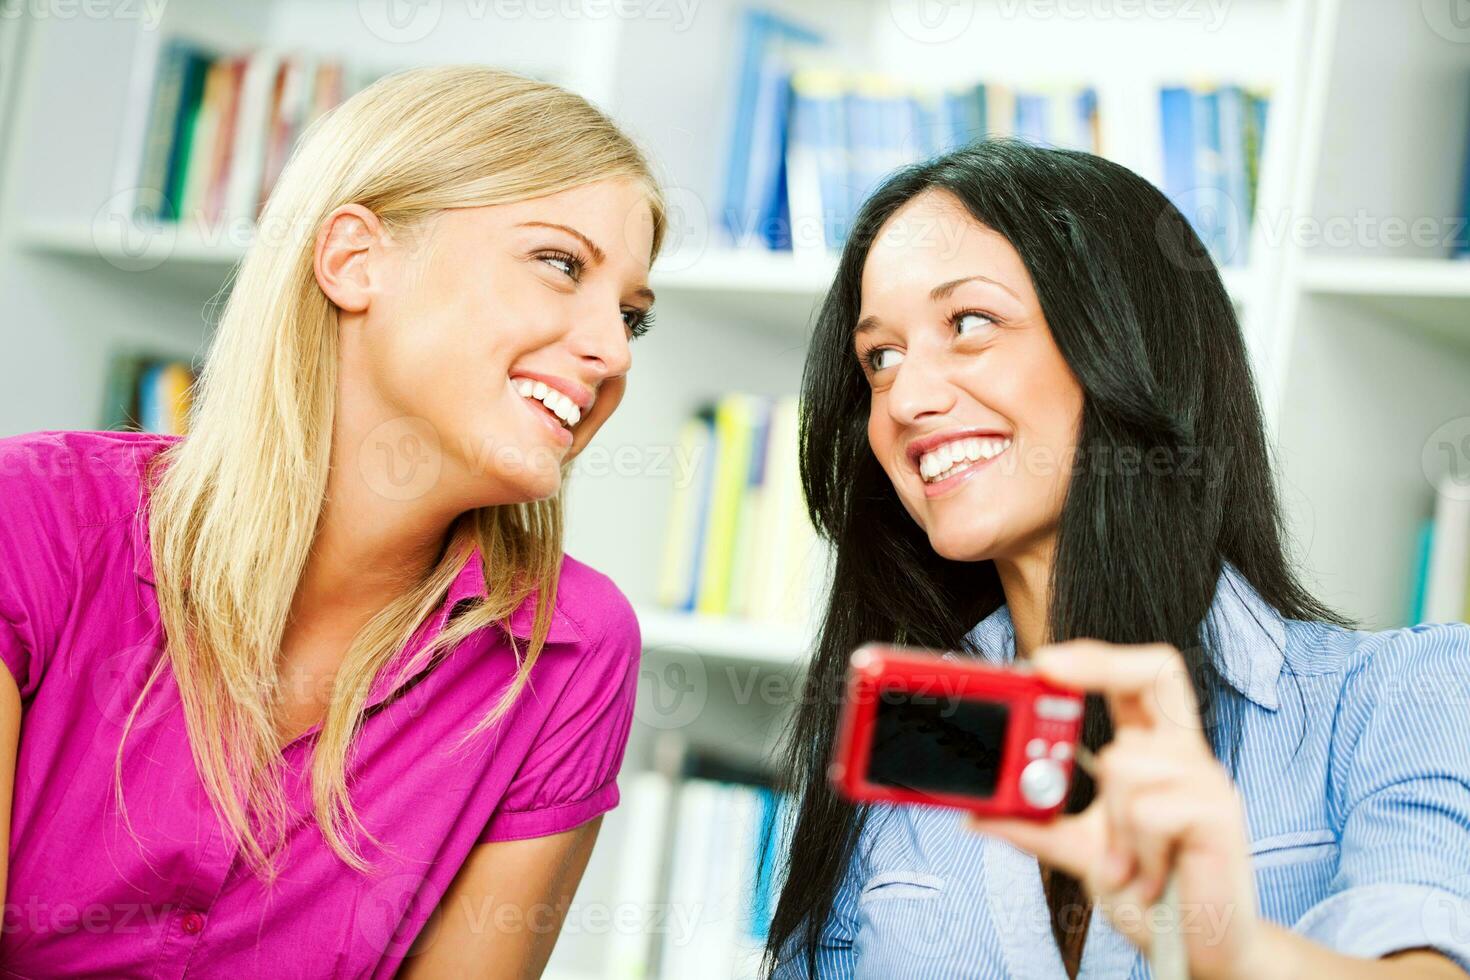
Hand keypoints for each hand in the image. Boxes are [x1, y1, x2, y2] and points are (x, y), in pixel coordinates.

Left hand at [965, 640, 1268, 979]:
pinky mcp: (1220, 817)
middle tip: (1047, 672)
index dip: (1100, 657)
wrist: (1196, 955)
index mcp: (1158, 753)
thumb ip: (1034, 825)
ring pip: (1125, 761)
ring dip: (1111, 824)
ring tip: (1126, 865)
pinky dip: (1133, 850)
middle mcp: (1188, 758)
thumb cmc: (1149, 895)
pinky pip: (1147, 809)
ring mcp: (1209, 784)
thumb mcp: (1077, 851)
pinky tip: (1146, 877)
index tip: (1044, 661)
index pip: (1144, 677)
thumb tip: (975, 811)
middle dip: (1098, 666)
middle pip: (1156, 675)